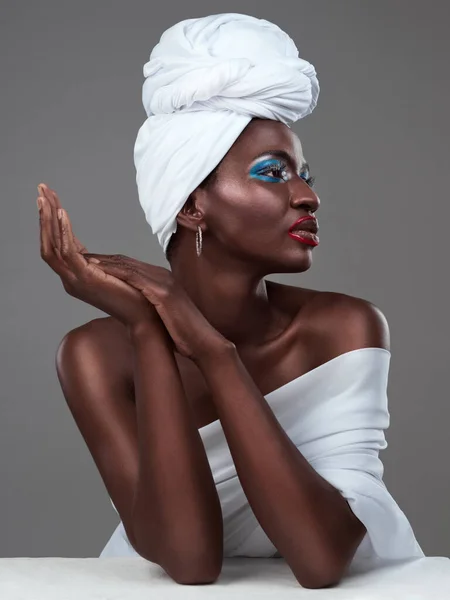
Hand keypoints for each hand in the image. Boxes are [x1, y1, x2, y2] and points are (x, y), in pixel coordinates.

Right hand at [37, 183, 160, 329]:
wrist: (145, 315)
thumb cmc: (134, 295)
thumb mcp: (112, 272)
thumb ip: (97, 263)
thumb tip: (89, 254)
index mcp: (76, 276)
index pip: (58, 245)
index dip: (52, 222)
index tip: (50, 199)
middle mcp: (70, 279)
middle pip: (48, 244)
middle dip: (43, 216)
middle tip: (40, 190)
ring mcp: (75, 280)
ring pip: (52, 246)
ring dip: (48, 220)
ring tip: (45, 197)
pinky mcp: (86, 278)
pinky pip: (68, 251)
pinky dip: (64, 231)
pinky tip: (61, 213)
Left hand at [82, 253, 231, 360]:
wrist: (203, 343)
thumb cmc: (184, 334)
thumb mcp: (164, 314)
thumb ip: (150, 306)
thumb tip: (135, 311)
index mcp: (162, 280)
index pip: (129, 266)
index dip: (107, 263)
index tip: (86, 263)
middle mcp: (162, 275)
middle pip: (125, 261)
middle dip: (101, 258)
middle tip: (76, 254)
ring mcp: (164, 282)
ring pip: (128, 266)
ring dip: (103, 261)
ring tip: (81, 259)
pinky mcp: (164, 293)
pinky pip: (135, 278)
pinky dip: (115, 272)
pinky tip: (98, 271)